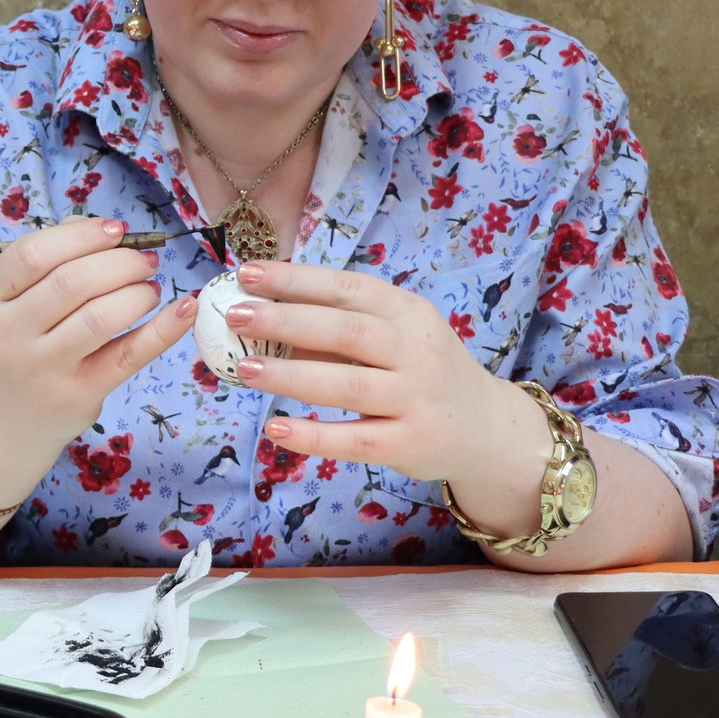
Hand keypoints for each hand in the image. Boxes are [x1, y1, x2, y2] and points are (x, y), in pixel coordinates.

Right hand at [0, 217, 197, 460]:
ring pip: (100, 317)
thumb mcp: (20, 299)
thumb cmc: (26, 340)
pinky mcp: (80, 393)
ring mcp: (45, 367)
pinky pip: (129, 354)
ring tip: (150, 289)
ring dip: (138, 293)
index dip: (81, 235)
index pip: (31, 254)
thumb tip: (106, 230)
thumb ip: (55, 256)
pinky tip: (184, 309)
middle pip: (71, 282)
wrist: (12, 414)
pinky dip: (163, 329)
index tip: (117, 231)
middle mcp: (11, 333)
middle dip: (120, 262)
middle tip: (146, 261)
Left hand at [223, 261, 546, 488]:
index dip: (295, 279)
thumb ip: (336, 327)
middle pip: (346, 331)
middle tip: (235, 316)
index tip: (246, 273)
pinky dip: (314, 436)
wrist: (484, 426)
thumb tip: (261, 314)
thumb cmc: (420, 370)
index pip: (347, 288)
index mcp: (407, 312)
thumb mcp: (393, 336)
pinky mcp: (409, 444)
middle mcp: (416, 351)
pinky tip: (275, 429)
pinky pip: (355, 440)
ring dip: (291, 375)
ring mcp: (415, 399)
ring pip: (348, 384)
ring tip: (244, 369)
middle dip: (286, 320)